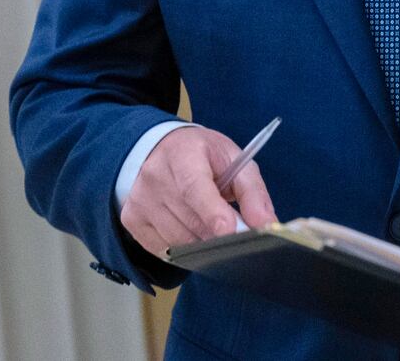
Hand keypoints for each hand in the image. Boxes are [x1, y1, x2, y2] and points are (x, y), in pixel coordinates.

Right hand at [118, 126, 275, 258]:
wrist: (158, 149)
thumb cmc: (201, 155)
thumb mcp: (233, 159)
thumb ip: (253, 192)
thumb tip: (267, 225)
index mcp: (183, 154)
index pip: (194, 188)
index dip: (212, 213)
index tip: (230, 232)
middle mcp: (155, 176)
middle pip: (191, 221)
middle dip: (218, 233)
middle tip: (234, 231)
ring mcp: (140, 200)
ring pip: (179, 241)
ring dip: (202, 241)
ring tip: (209, 222)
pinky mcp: (132, 220)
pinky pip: (164, 250)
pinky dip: (183, 247)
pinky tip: (190, 228)